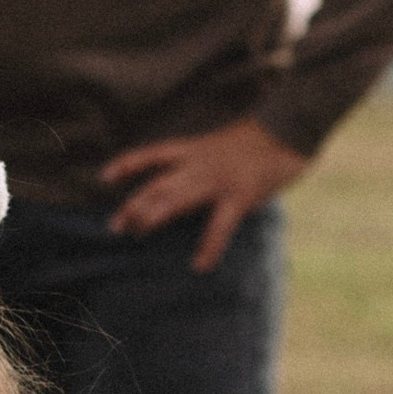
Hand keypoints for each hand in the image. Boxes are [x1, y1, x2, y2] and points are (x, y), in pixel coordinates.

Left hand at [100, 117, 310, 271]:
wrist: (288, 128)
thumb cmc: (256, 140)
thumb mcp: (218, 145)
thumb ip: (198, 163)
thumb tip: (180, 182)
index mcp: (194, 149)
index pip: (152, 155)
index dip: (127, 165)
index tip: (104, 178)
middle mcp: (200, 163)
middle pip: (158, 184)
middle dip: (134, 205)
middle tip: (115, 227)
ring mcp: (218, 179)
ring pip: (178, 199)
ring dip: (155, 217)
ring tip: (138, 235)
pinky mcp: (240, 195)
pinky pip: (220, 225)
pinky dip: (209, 246)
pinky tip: (200, 265)